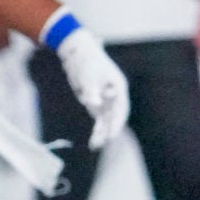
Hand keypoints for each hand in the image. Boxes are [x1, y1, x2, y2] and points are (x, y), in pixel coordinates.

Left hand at [56, 27, 131, 148]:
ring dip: (102, 133)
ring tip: (95, 146)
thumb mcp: (88, 75)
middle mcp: (115, 96)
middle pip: (115, 116)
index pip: (120, 108)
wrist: (79, 54)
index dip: (117, 121)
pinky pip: (99, 120)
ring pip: (107, 120)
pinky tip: (93, 142)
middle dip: (110, 130)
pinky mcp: (97, 104)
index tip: (112, 134)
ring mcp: (106, 101)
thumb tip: (93, 103)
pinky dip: (97, 130)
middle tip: (105, 141)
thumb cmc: (87, 62)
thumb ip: (91, 90)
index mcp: (118, 87)